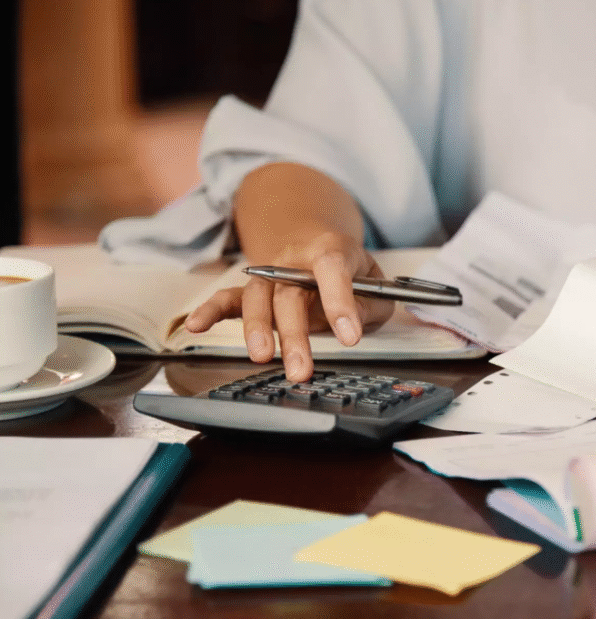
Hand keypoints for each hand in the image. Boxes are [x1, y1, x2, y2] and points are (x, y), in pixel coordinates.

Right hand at [183, 231, 394, 380]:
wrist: (322, 249)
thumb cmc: (353, 273)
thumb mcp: (377, 287)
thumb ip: (369, 305)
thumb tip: (351, 325)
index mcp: (332, 250)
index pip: (333, 269)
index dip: (340, 301)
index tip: (350, 337)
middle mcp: (295, 260)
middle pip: (289, 292)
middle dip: (295, 333)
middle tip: (301, 369)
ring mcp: (270, 274)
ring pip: (258, 298)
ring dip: (258, 329)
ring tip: (262, 358)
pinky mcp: (254, 290)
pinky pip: (228, 298)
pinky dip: (210, 311)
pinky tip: (196, 325)